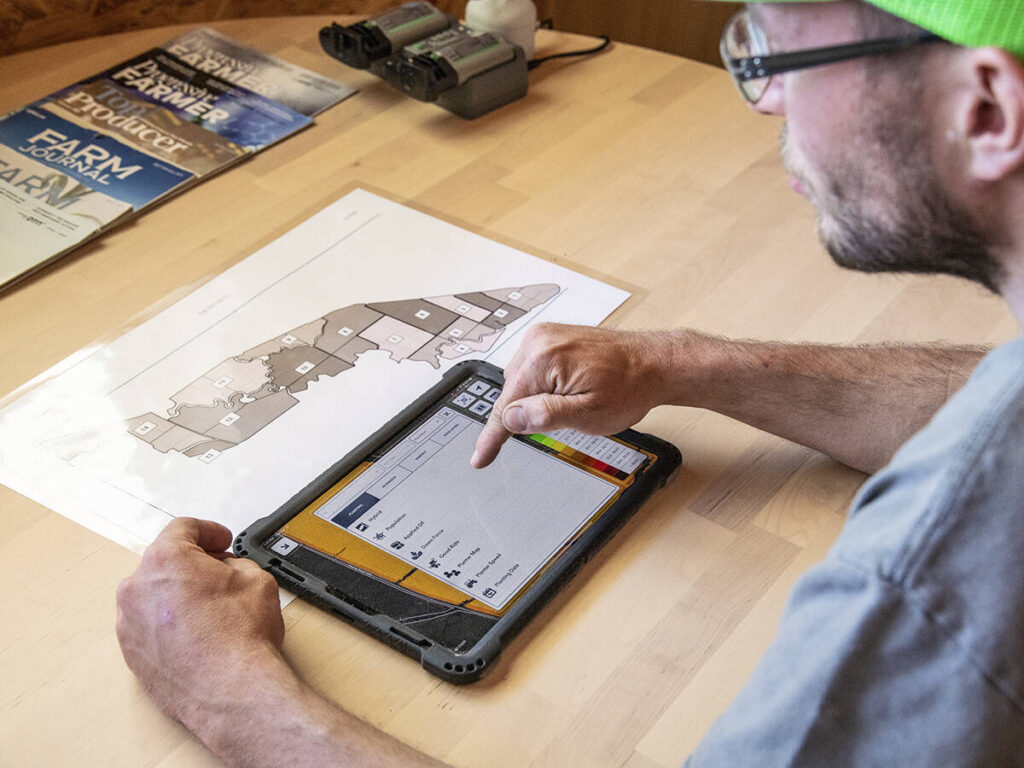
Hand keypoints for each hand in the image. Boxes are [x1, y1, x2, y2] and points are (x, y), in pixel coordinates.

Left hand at [115, 518, 284, 728]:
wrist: (230, 689)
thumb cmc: (241, 636)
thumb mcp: (256, 578)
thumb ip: (234, 564)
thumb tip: (225, 570)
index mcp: (165, 559)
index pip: (183, 529)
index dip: (209, 532)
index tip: (221, 541)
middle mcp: (137, 588)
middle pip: (164, 562)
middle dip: (192, 564)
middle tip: (220, 574)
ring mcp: (129, 623)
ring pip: (154, 596)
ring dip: (178, 595)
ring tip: (209, 609)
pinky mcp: (131, 654)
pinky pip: (149, 626)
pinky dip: (169, 625)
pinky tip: (197, 635)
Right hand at [471, 323, 668, 467]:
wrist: (654, 363)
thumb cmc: (630, 386)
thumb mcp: (587, 414)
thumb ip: (544, 416)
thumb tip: (510, 419)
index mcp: (542, 359)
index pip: (506, 405)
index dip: (492, 436)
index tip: (480, 457)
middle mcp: (538, 341)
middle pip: (512, 392)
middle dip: (527, 413)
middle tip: (564, 419)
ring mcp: (545, 336)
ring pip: (522, 382)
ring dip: (536, 398)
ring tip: (575, 401)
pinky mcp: (553, 337)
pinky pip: (533, 369)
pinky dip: (542, 385)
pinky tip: (568, 391)